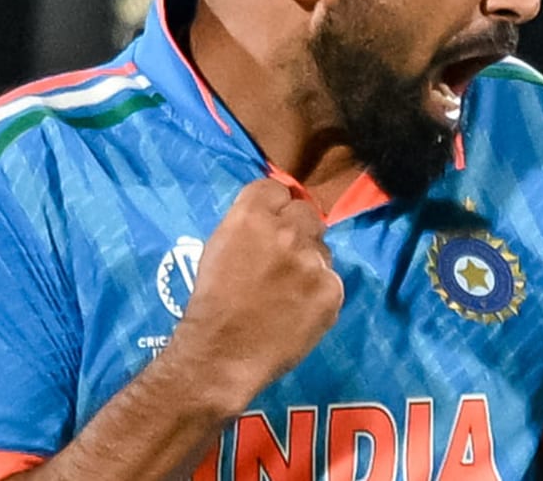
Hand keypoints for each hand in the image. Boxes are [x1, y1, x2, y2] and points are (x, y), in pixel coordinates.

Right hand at [168, 179, 344, 406]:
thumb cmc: (210, 304)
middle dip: (296, 230)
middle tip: (284, 257)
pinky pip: (331, 282)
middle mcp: (286, 231)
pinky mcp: (331, 291)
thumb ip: (247, 225)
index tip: (270, 223)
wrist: (221, 355)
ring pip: (321, 250)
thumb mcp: (217, 248)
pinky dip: (318, 294)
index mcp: (251, 216)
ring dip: (309, 263)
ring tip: (288, 292)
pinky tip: (298, 311)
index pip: (276, 188)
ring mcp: (312, 262)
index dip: (273, 207)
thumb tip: (272, 216)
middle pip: (306, 212)